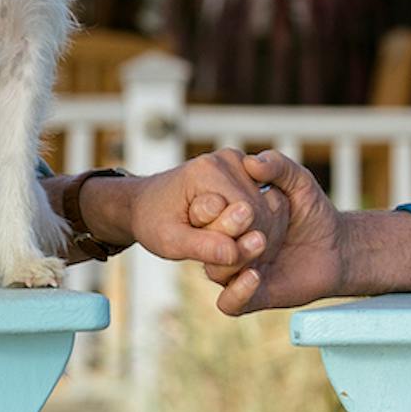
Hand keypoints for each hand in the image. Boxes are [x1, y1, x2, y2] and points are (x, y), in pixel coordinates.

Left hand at [100, 148, 285, 271]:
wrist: (144, 203)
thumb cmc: (154, 221)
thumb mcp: (170, 242)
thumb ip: (203, 247)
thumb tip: (235, 252)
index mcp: (208, 172)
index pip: (247, 217)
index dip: (235, 243)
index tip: (207, 249)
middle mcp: (227, 159)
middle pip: (259, 212)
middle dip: (242, 238)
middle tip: (210, 245)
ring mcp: (237, 161)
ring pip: (265, 209)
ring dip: (247, 231)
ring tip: (214, 235)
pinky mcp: (243, 169)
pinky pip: (262, 202)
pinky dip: (250, 222)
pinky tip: (227, 229)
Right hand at [200, 150, 341, 313]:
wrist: (339, 247)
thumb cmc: (314, 212)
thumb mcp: (299, 181)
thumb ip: (278, 166)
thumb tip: (250, 161)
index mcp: (230, 219)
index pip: (203, 214)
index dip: (208, 205)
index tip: (225, 194)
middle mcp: (229, 245)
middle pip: (205, 244)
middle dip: (221, 229)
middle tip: (247, 215)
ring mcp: (239, 272)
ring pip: (215, 272)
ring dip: (233, 258)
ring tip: (260, 241)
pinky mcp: (254, 297)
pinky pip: (230, 303)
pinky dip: (237, 292)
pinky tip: (255, 275)